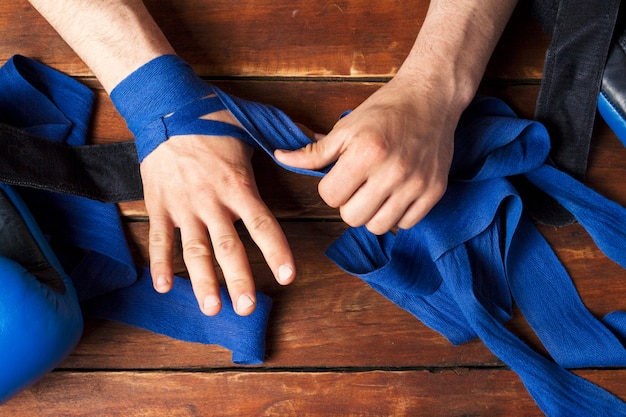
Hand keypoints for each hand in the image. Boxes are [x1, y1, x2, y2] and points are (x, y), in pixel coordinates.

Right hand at [140, 110, 294, 316]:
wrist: (165, 107)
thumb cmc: (213, 119)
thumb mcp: (252, 126)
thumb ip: (286, 140)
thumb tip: (319, 140)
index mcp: (238, 185)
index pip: (262, 223)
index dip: (275, 251)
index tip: (288, 277)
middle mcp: (211, 201)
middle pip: (227, 247)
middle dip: (238, 279)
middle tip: (247, 308)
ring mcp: (183, 205)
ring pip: (194, 250)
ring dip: (203, 281)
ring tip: (213, 308)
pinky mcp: (159, 205)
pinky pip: (158, 239)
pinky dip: (159, 264)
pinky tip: (164, 287)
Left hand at [274, 76, 455, 233]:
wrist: (431, 97)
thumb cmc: (385, 110)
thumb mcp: (345, 128)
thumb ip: (314, 152)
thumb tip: (280, 158)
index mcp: (366, 153)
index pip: (330, 197)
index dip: (331, 187)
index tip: (341, 174)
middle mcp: (393, 171)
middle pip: (352, 218)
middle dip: (348, 203)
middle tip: (358, 184)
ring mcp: (416, 184)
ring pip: (378, 227)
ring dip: (371, 213)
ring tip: (376, 191)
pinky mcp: (434, 191)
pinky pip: (406, 224)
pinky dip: (397, 214)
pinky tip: (396, 194)